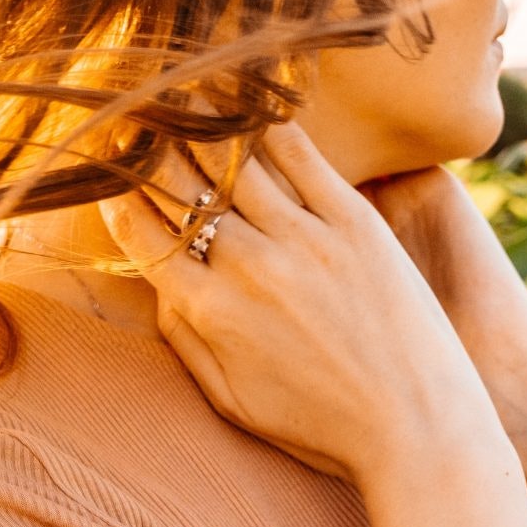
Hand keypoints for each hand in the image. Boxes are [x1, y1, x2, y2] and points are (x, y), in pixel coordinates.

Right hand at [97, 123, 501, 488]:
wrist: (419, 430)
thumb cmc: (323, 427)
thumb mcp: (232, 398)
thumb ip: (185, 338)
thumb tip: (158, 281)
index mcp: (210, 313)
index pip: (140, 233)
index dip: (114, 194)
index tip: (107, 170)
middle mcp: (248, 268)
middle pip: (176, 185)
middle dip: (144, 148)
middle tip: (133, 119)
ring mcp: (303, 239)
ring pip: (230, 158)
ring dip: (195, 123)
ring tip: (178, 96)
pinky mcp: (354, 221)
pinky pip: (299, 152)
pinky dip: (263, 123)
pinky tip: (245, 103)